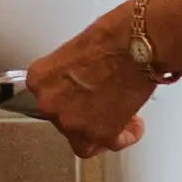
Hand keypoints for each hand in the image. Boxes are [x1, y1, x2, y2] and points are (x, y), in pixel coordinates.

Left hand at [17, 15, 158, 151]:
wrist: (140, 43)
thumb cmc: (114, 36)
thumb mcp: (76, 50)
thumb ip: (69, 75)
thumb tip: (79, 83)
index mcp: (40, 80)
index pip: (49, 100)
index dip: (70, 99)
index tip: (81, 97)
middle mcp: (51, 104)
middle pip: (64, 120)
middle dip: (85, 114)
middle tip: (104, 103)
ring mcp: (74, 122)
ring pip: (85, 138)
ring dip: (103, 129)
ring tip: (123, 114)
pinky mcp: (101, 134)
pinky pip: (111, 144)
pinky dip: (124, 137)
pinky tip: (132, 126)